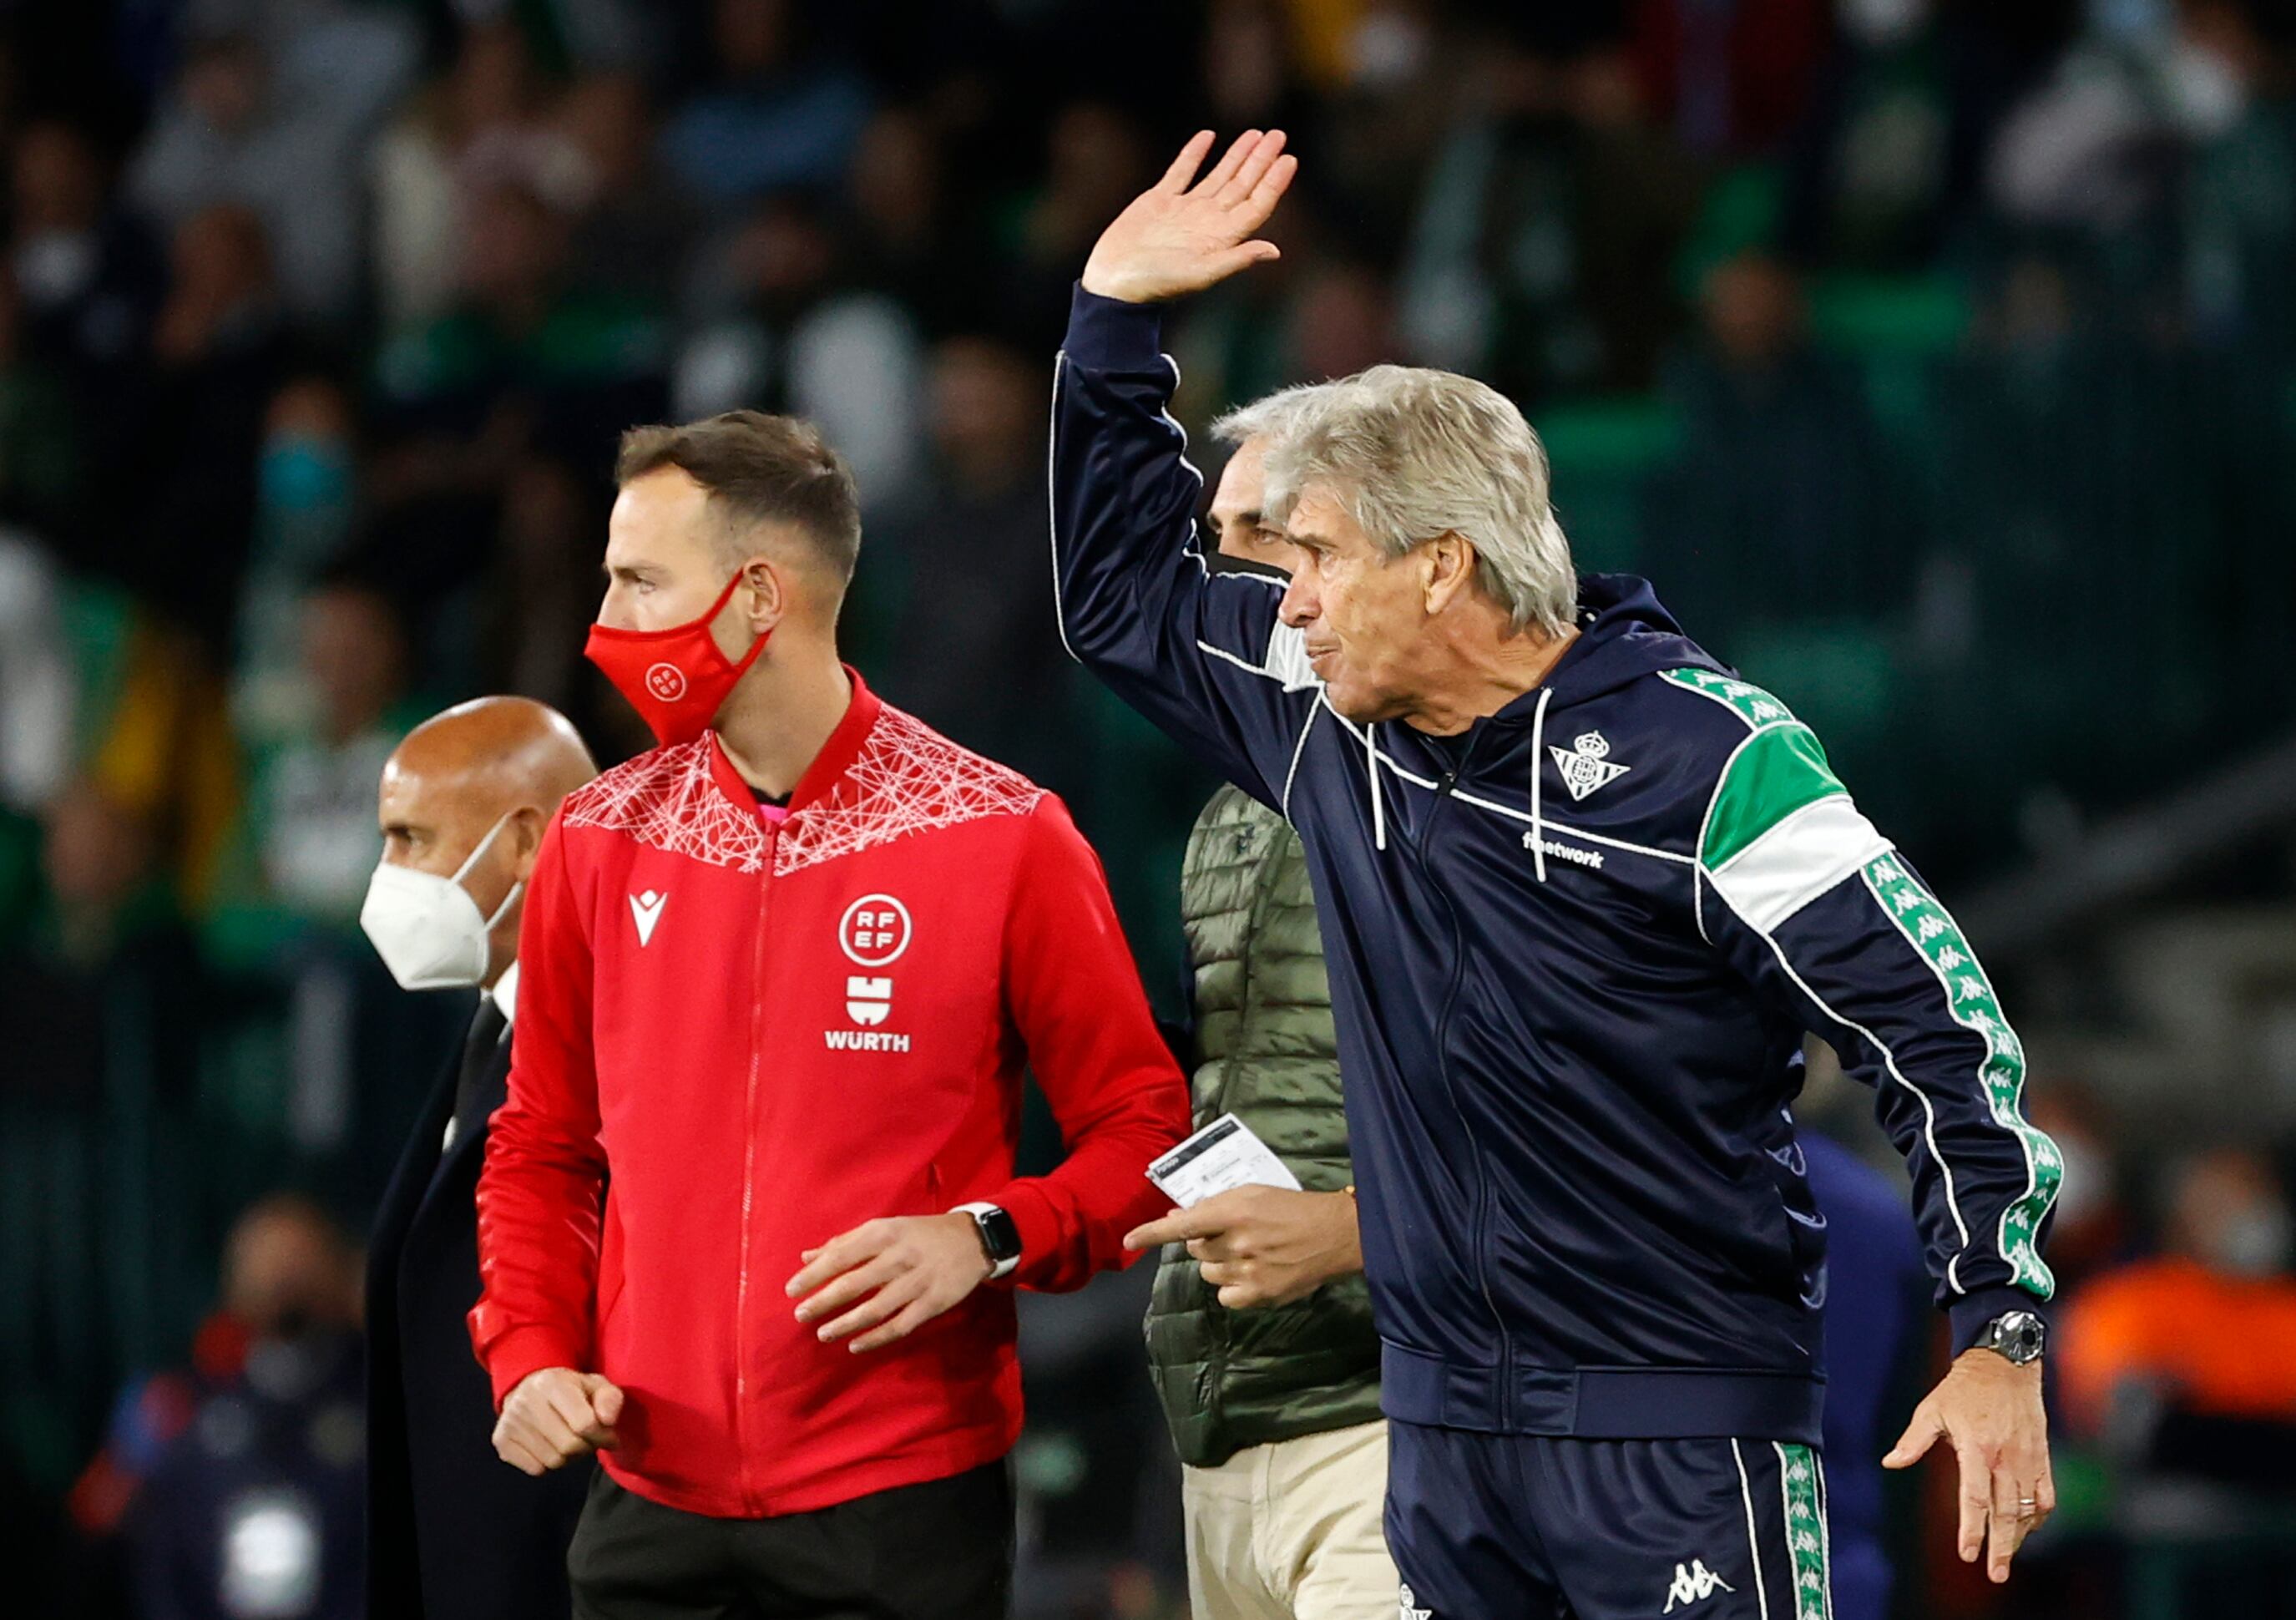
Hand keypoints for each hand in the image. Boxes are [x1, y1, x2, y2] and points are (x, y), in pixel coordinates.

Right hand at [493, 1367, 621, 1475]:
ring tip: (570, 1441)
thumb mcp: (596, 1385)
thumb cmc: (569, 1389)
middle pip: (568, 1446)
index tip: (609, 1436)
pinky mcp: (501, 1440)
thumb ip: (609, 1399)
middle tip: (589, 1440)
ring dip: (569, 1458)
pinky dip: (548, 1464)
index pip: (584, 1424)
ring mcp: (510, 1422)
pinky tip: (551, 1446)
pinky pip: (535, 1469)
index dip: (603, 1436)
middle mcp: (526, 1401)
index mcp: (551, 1383)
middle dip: (586, 1448)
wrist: (528, 1387)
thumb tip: (607, 1421)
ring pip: (552, 1461)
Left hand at [786, 1213, 992, 1353]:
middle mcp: (899, 1257)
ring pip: (874, 1309)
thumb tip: (806, 1257)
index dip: (813, 1276)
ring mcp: (917, 1283)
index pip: (840, 1256)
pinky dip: (875, 1338)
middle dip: (823, 1302)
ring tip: (823, 1333)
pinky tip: (855, 1345)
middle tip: (800, 1315)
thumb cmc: (920, 1233)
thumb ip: (845, 1242)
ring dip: (845, 1324)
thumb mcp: (885, 1227)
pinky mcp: (932, 1304)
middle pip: (853, 1284)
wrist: (973, 1241)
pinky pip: (899, 1326)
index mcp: (884, 1233)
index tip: (791, 1290)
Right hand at [1080, 129, 1297, 304]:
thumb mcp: (1201, 273)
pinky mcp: (1159, 202)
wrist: (1115, 283)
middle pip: (1242, 186)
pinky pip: (1181, 172)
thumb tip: (1275, 251)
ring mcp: (1184, 210)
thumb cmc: (1157, 284)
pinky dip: (1194, 154)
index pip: (1256, 204)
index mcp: (1221, 237)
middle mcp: (1207, 221)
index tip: (1289, 158)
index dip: (1274, 182)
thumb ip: (1238, 259)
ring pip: (1218, 176)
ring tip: (1256, 134)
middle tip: (1279, 135)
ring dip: (1237, 156)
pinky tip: (1208, 137)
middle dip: (1261, 161)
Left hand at [1122, 1185, 1360, 1308]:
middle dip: (1205, 1242)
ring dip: (1219, 1264)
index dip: (1151, 1233)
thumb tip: (1177, 1218)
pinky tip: (1252, 1274)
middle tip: (1231, 1235)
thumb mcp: (1253, 1194)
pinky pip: (1225, 1295)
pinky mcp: (1259, 1294)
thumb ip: (1215, 1206)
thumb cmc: (1292, 1207)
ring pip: (1208, 1273)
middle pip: (1196, 1250)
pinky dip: (1232, 1287)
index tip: (1128, 1240)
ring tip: (1248, 1254)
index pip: (1183, 1224)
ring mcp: (1247, 1271)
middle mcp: (1237, 1242)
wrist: (1333, 1234)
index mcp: (1234, 1210)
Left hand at [1884, 1348, 2053, 1582]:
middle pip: (2005, 1512)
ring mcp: (2027, 1458)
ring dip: (2018, 1536)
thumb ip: (1913, 1440)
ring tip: (2007, 1558)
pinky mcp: (2041, 1456)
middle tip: (1995, 1574)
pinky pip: (2045, 1494)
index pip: (1974, 1498)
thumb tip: (1890, 1463)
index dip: (1972, 1528)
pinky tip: (2029, 1528)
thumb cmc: (1962, 1388)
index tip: (1968, 1554)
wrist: (2005, 1364)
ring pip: (2026, 1508)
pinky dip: (2039, 1515)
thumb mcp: (1931, 1409)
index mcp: (1976, 1448)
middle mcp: (2005, 1458)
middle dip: (2000, 1546)